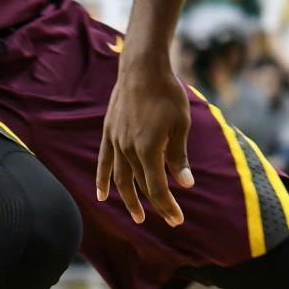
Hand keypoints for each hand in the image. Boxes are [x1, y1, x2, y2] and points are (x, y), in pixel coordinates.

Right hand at [96, 51, 193, 226]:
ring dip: (128, 199)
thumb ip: (179, 156)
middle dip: (155, 205)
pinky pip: (104, 162)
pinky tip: (102, 196)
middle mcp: (128, 149)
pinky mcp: (108, 132)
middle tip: (168, 219)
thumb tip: (186, 184)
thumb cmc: (168, 95)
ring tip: (137, 216)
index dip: (167, 206)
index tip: (177, 220)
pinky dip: (103, 180)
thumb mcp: (181, 125)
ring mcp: (115, 141)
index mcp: (148, 149)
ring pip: (120, 178)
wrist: (143, 68)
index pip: (157, 188)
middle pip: (140, 186)